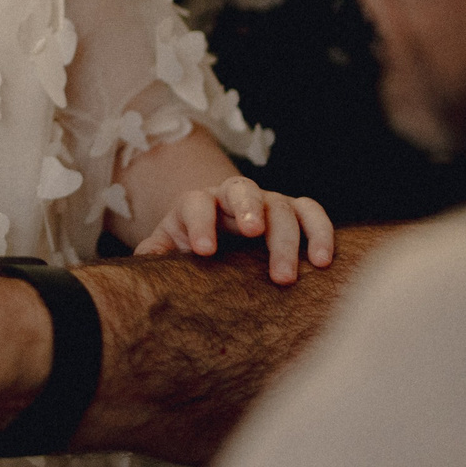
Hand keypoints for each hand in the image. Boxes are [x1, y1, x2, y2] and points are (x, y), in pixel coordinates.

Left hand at [131, 176, 334, 284]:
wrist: (217, 234)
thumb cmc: (189, 246)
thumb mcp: (167, 247)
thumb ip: (154, 254)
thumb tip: (143, 270)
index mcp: (196, 203)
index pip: (196, 203)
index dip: (200, 222)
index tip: (204, 249)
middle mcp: (232, 196)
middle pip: (242, 191)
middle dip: (250, 210)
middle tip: (255, 236)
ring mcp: (266, 201)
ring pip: (281, 205)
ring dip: (288, 237)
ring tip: (288, 275)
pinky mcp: (294, 212)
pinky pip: (312, 213)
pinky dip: (321, 232)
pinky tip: (323, 262)